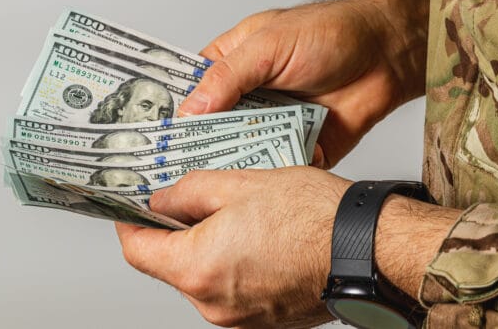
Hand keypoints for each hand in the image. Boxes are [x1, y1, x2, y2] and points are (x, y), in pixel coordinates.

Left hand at [115, 167, 351, 327]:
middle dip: (178, 231)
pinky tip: (260, 236)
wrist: (367, 249)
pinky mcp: (266, 320)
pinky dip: (236, 264)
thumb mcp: (240, 183)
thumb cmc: (313, 217)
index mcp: (197, 268)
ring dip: (210, 246)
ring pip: (205, 276)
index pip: (138, 251)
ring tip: (240, 213)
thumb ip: (189, 192)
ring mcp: (241, 318)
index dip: (129, 224)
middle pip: (173, 265)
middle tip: (195, 197)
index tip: (131, 209)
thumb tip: (162, 200)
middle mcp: (213, 303)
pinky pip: (234, 289)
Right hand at [178, 0, 431, 167]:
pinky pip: (276, 167)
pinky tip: (254, 188)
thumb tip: (190, 109)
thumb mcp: (269, 45)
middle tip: (174, 172)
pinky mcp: (298, 147)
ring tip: (209, 183)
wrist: (386, 55)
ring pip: (241, 153)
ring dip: (232, 165)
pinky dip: (268, 176)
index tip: (152, 140)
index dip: (172, 114)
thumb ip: (228, 76)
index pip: (190, 92)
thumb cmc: (330, 32)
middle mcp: (249, 97)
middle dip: (198, 148)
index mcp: (233, 65)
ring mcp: (273, 124)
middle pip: (211, 130)